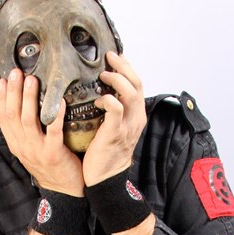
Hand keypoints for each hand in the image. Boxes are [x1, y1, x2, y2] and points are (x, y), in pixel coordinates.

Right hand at [0, 69, 84, 196]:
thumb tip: (24, 103)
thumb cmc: (51, 166)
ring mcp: (37, 151)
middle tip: (17, 72)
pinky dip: (55, 114)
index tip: (3, 79)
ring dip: (29, 98)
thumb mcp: (31, 148)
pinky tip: (59, 101)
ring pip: (28, 120)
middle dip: (14, 91)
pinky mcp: (53, 154)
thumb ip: (26, 129)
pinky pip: (53, 131)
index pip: (2, 117)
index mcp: (16, 144)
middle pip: (12, 115)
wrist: (65, 191)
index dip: (1, 97)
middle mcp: (23, 147)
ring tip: (33, 80)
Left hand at [82, 52, 146, 186]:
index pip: (137, 83)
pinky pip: (116, 110)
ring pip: (130, 93)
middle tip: (108, 57)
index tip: (113, 56)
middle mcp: (135, 118)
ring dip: (117, 79)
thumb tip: (96, 89)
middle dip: (123, 66)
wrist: (105, 178)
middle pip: (137, 83)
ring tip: (103, 74)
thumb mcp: (112, 125)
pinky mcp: (115, 133)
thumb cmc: (104, 151)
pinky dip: (107, 100)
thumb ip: (110, 109)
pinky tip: (97, 99)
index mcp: (136, 114)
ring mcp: (127, 126)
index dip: (127, 67)